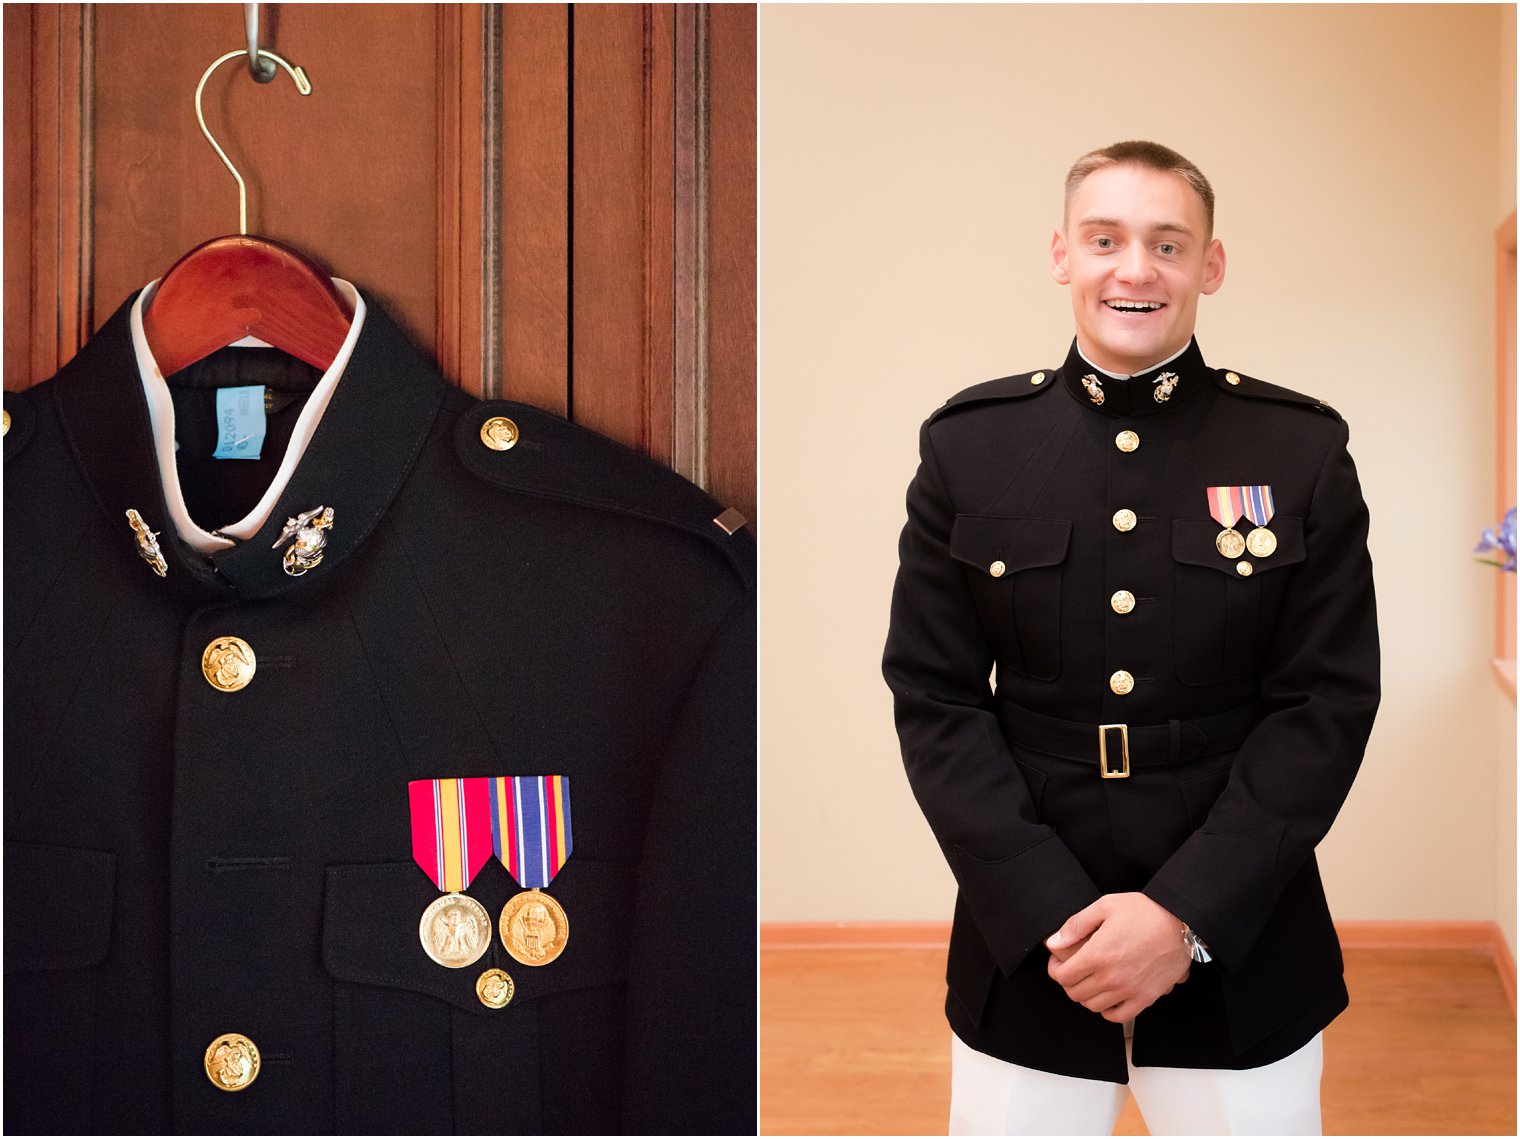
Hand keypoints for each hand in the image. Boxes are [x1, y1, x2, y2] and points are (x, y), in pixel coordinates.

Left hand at [1044, 893, 1191, 1022]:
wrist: (1181, 922)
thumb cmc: (1145, 911)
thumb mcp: (1106, 906)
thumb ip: (1076, 925)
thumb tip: (1053, 942)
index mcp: (1098, 954)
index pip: (1062, 976)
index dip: (1055, 969)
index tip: (1058, 962)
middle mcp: (1112, 977)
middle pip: (1075, 993)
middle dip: (1069, 982)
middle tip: (1073, 970)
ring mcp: (1130, 990)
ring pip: (1093, 1006)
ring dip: (1087, 995)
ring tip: (1090, 980)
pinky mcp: (1146, 998)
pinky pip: (1119, 1017)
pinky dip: (1108, 1011)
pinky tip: (1108, 996)